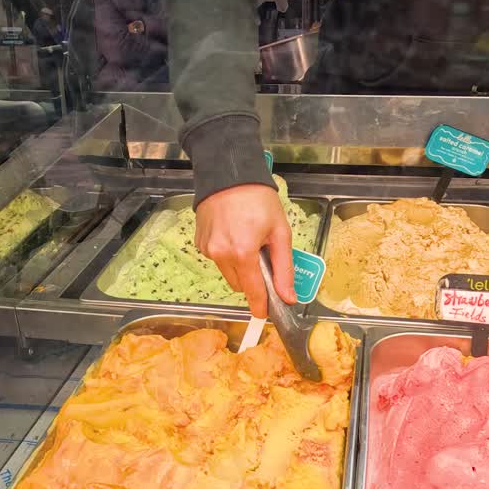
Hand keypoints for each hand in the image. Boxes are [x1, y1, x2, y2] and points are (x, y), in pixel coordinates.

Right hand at [195, 184, 294, 318]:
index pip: (253, 291)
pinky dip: (227, 255)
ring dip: (240, 268)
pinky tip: (234, 235)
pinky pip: (217, 260)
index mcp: (242, 253)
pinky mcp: (200, 243)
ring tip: (248, 242)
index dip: (260, 305)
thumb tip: (288, 297)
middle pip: (240, 285)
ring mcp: (207, 249)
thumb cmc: (258, 199)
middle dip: (253, 280)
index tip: (265, 313)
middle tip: (263, 259)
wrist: (229, 175)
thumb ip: (284, 268)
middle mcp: (221, 254)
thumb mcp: (280, 232)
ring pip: (228, 274)